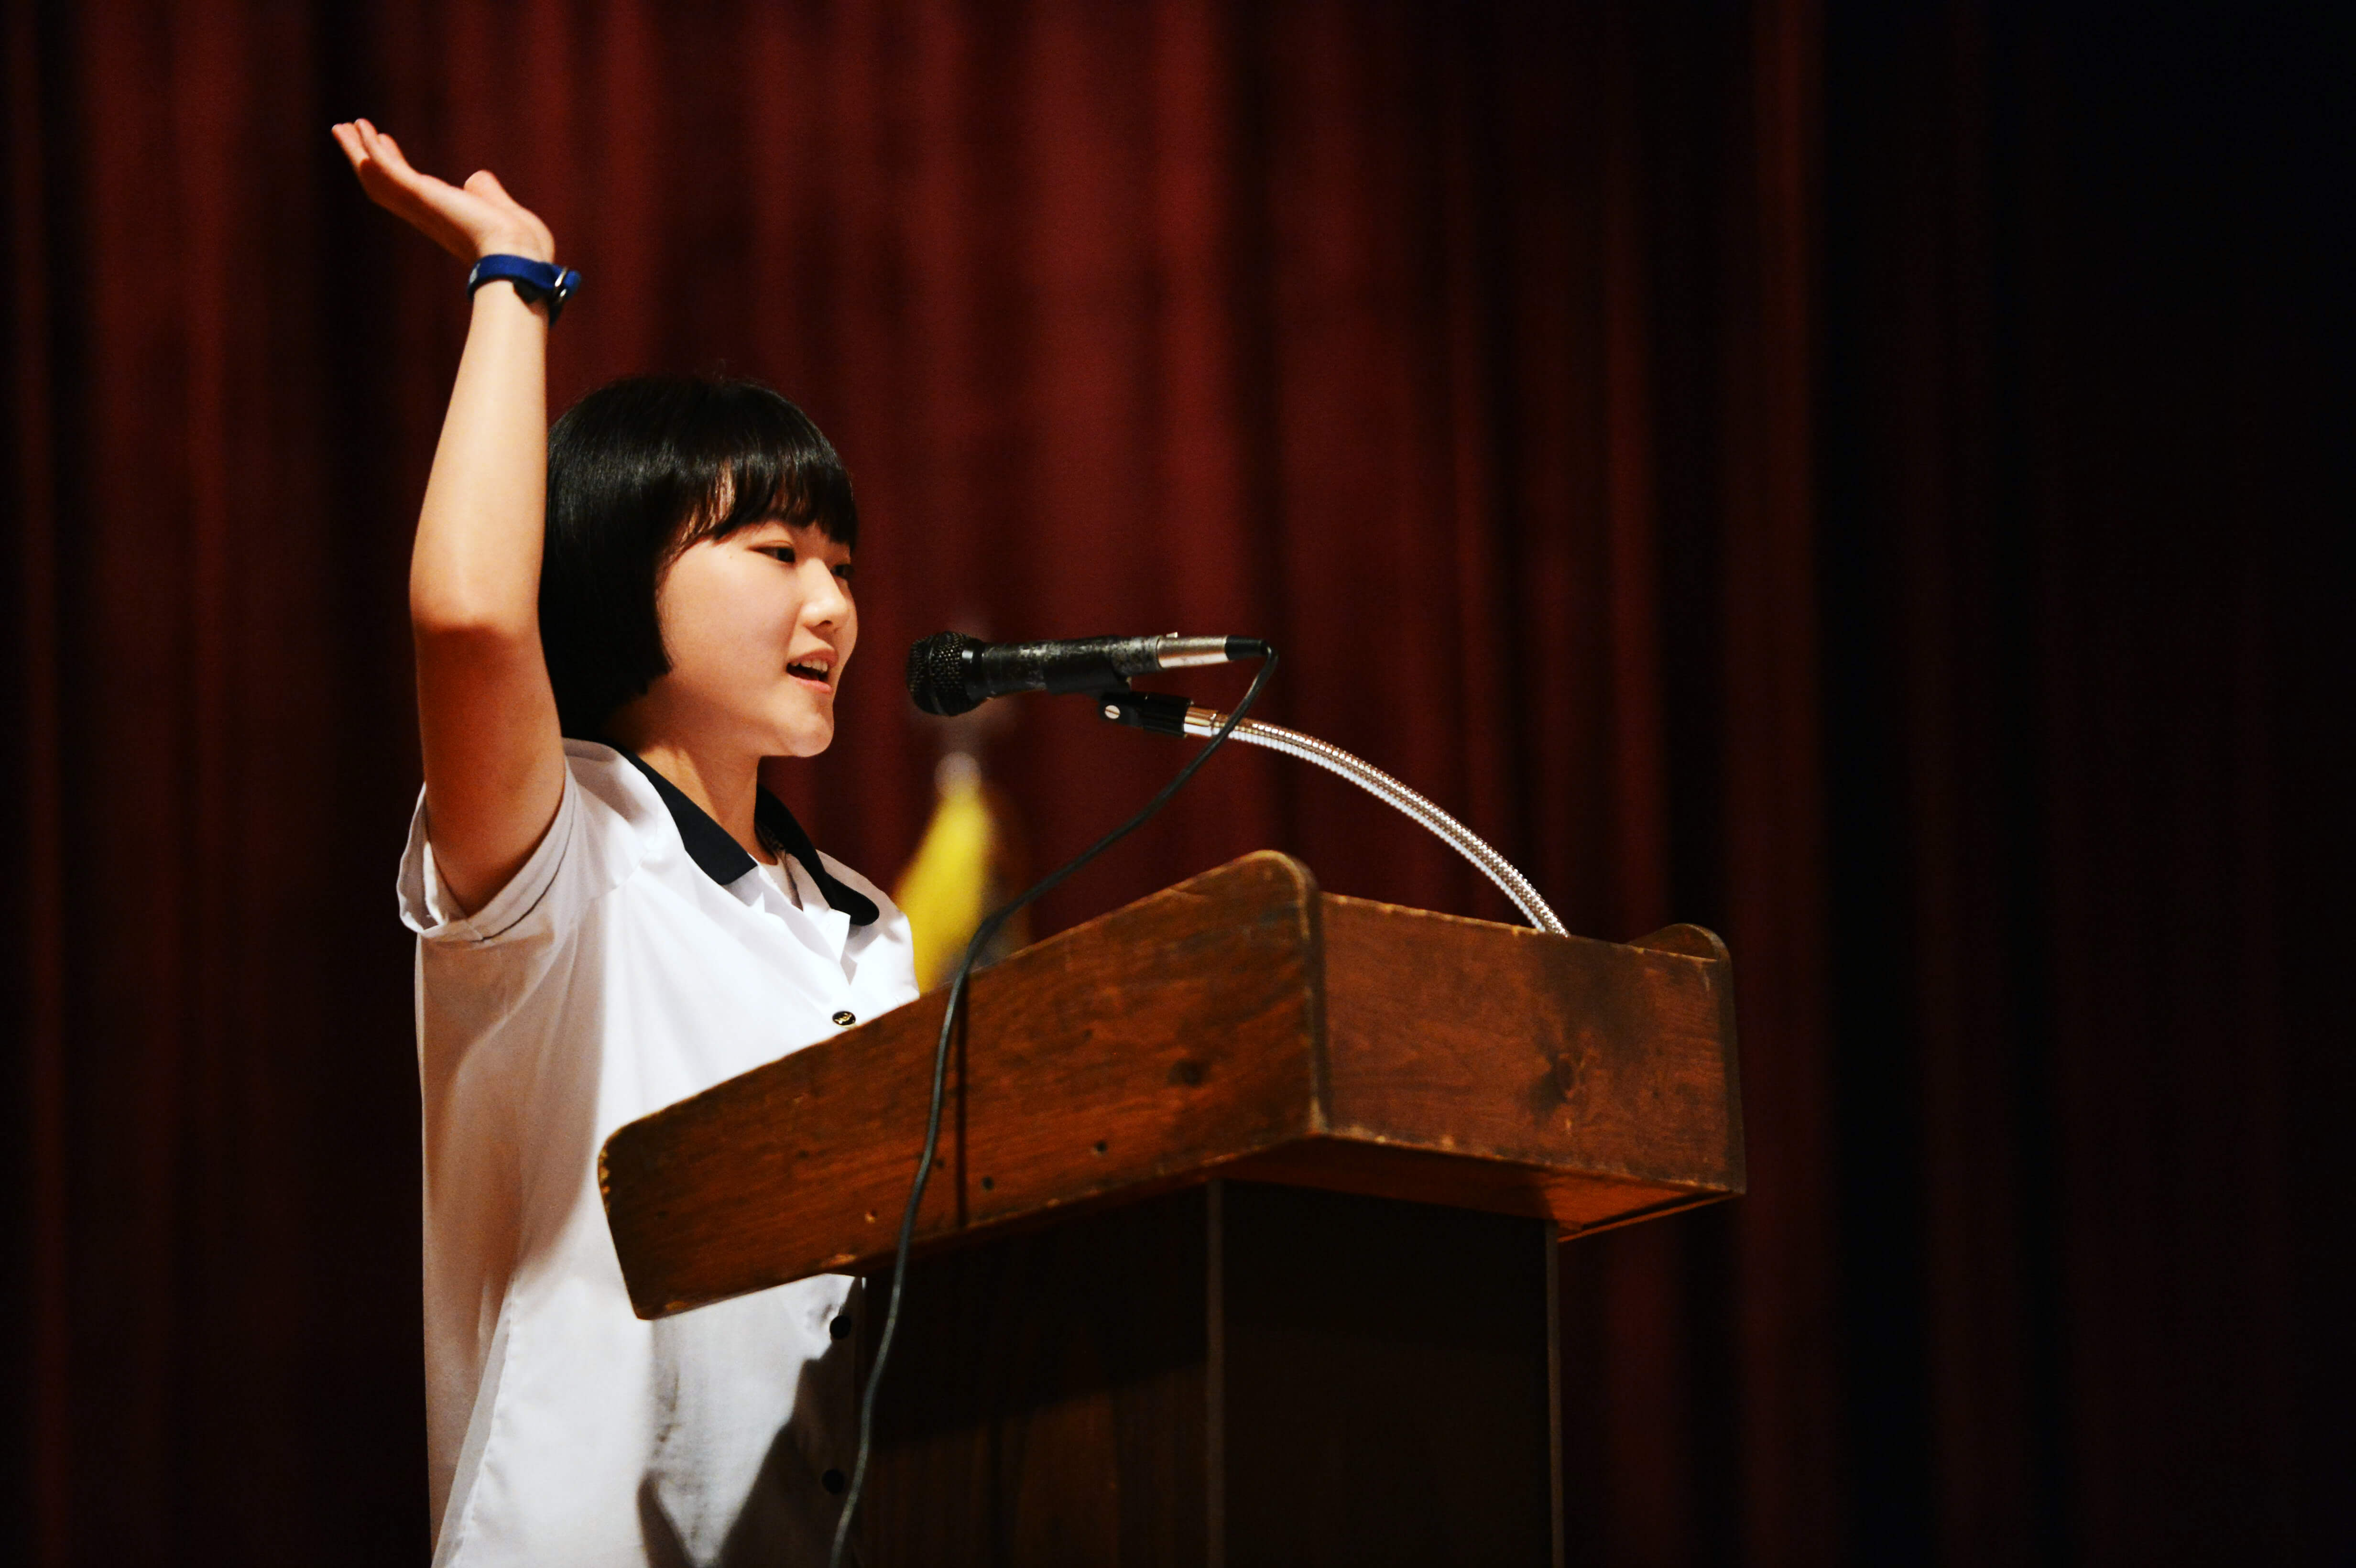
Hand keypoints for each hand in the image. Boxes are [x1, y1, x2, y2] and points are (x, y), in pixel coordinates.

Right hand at [330, 119, 554, 264]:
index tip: (386, 142)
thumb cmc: (520, 244)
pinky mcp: (422, 196)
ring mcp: (421, 206)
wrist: (520, 257)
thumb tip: (478, 178)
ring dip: (359, 151)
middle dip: (365, 157)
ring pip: (378, 177)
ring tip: (342, 127)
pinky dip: (373, 150)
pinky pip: (389, 171)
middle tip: (348, 132)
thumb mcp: (500, 209)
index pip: (409, 188)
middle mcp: (425, 214)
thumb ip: (485, 193)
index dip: (394, 165)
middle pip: (383, 183)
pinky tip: (361, 129)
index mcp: (443, 217)